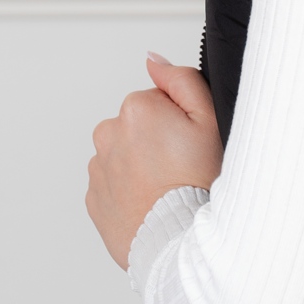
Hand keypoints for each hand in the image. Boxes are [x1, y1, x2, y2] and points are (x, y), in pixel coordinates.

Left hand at [87, 53, 223, 269]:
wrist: (178, 242)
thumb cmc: (198, 184)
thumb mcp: (209, 120)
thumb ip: (181, 80)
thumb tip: (153, 61)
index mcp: (136, 110)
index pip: (158, 101)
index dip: (179, 121)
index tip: (190, 143)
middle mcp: (109, 134)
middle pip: (137, 127)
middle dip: (157, 141)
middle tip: (181, 166)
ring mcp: (98, 168)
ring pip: (123, 155)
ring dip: (141, 166)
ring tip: (167, 188)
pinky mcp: (94, 199)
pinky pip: (113, 185)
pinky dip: (130, 190)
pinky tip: (152, 202)